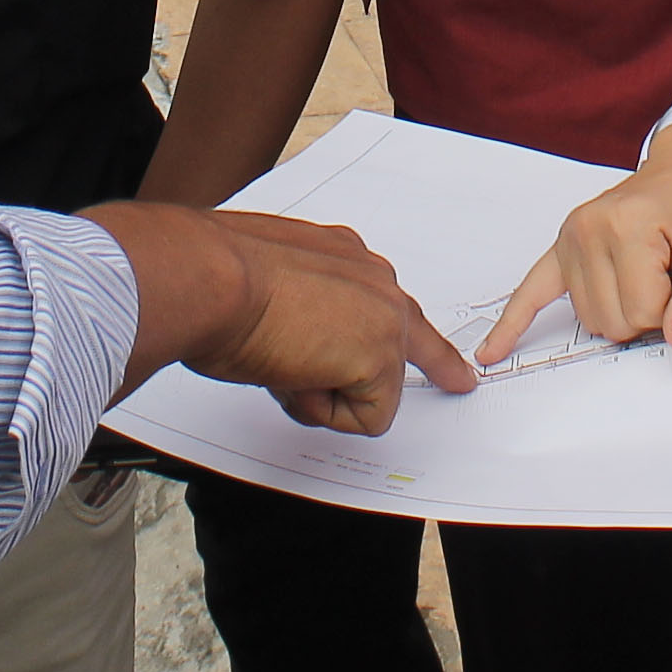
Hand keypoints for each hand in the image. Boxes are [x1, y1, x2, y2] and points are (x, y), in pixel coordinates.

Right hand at [92, 199, 473, 435]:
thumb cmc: (214, 278)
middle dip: (413, 369)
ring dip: (323, 394)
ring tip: (280, 363)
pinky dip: (324, 413)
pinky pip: (366, 418)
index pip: (385, 299)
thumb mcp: (262, 283)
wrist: (210, 278)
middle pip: (410, 339)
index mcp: (342, 253)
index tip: (449, 362)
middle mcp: (371, 277)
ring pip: (373, 389)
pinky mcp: (381, 358)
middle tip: (460, 383)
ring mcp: (383, 317)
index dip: (413, 338)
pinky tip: (293, 377)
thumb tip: (279, 335)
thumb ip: (293, 305)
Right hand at [478, 118, 671, 363]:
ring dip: (621, 311)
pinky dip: (512, 324)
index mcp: (627, 226)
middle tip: (671, 277)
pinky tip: (492, 352)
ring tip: (647, 272)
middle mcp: (588, 229)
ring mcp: (570, 236)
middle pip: (612, 321)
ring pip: (589, 319)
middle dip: (648, 315)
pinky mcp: (562, 245)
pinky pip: (531, 290)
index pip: (644, 312)